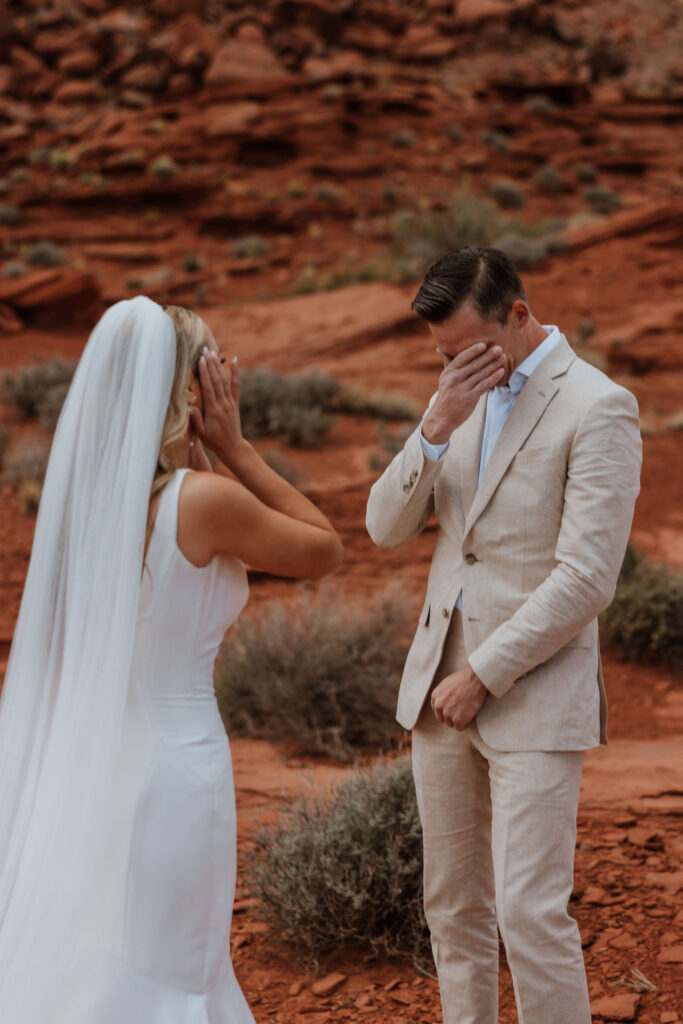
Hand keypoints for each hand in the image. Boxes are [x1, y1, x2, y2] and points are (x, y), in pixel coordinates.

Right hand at [189, 349, 244, 470]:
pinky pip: (235, 386)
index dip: (205, 373)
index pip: (209, 388)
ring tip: (213, 352)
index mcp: (213, 410)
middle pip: (217, 380)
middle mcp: (223, 404)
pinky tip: (234, 361)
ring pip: (225, 381)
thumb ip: (196, 419)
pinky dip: (235, 373)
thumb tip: (189, 406)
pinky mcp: (235, 402)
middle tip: (205, 350)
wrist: (232, 446)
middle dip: (211, 364)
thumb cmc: (213, 440)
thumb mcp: (202, 433)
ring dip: (219, 365)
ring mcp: (230, 402)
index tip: (200, 360)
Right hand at [422, 342, 505, 443]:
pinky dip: (494, 378)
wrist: (442, 417)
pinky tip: (501, 371)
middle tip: (499, 348)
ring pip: (481, 374)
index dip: (473, 350)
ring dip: (494, 365)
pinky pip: (484, 385)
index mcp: (448, 372)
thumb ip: (447, 363)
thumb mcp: (444, 378)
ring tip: (503, 358)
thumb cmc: (446, 394)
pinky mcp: (470, 398)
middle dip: (488, 356)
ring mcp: (462, 389)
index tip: (484, 344)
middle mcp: (454, 379)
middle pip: (474, 365)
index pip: (462, 358)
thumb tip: (440, 348)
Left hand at [431, 663, 487, 728]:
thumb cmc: (464, 679)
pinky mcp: (457, 719)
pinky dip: (465, 723)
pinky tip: (469, 715)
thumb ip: (443, 694)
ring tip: (466, 711)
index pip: (437, 710)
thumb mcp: (447, 684)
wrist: (474, 679)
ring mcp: (447, 713)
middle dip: (451, 716)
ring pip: (451, 723)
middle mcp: (439, 705)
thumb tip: (445, 701)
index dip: (446, 710)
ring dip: (458, 720)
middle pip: (443, 718)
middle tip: (461, 711)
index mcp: (435, 696)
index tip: (453, 708)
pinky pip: (459, 727)